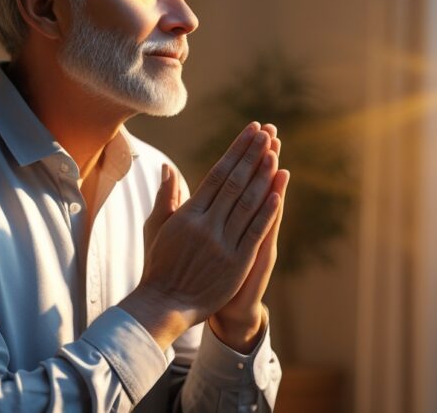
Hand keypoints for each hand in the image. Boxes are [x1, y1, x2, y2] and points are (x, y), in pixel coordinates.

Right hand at [119, 122, 286, 348]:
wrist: (164, 304)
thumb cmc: (159, 264)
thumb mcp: (157, 227)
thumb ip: (167, 196)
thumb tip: (167, 167)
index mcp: (188, 213)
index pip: (217, 173)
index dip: (235, 151)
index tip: (250, 132)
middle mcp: (206, 224)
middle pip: (234, 182)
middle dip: (252, 155)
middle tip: (267, 133)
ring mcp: (222, 243)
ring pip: (247, 203)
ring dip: (263, 176)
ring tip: (275, 153)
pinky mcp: (236, 263)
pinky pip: (255, 231)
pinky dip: (268, 211)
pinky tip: (279, 192)